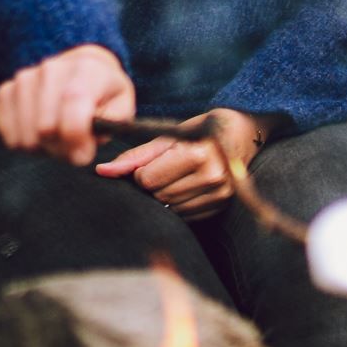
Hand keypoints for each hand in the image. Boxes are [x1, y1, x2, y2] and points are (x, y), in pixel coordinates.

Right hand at [0, 44, 133, 165]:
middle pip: (45, 126)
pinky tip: (38, 135)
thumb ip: (111, 124)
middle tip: (73, 149)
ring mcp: (25, 78)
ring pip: (25, 134)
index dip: (75, 136)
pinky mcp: (6, 90)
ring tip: (58, 140)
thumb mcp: (122, 106)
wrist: (81, 70)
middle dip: (61, 149)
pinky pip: (7, 131)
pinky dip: (22, 142)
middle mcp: (52, 68)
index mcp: (87, 69)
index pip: (73, 102)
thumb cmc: (104, 95)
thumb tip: (83, 143)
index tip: (82, 157)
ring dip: (42, 148)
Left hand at [95, 108, 261, 220]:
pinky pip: (184, 215)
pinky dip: (179, 203)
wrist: (245, 133)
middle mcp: (213, 176)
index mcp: (198, 154)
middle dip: (153, 183)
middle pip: (157, 194)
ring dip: (165, 195)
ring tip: (177, 176)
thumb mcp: (169, 137)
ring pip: (170, 207)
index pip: (147, 178)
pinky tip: (188, 187)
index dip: (143, 170)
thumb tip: (102, 172)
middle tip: (166, 168)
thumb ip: (135, 157)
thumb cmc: (201, 131)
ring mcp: (220, 194)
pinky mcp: (222, 205)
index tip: (155, 160)